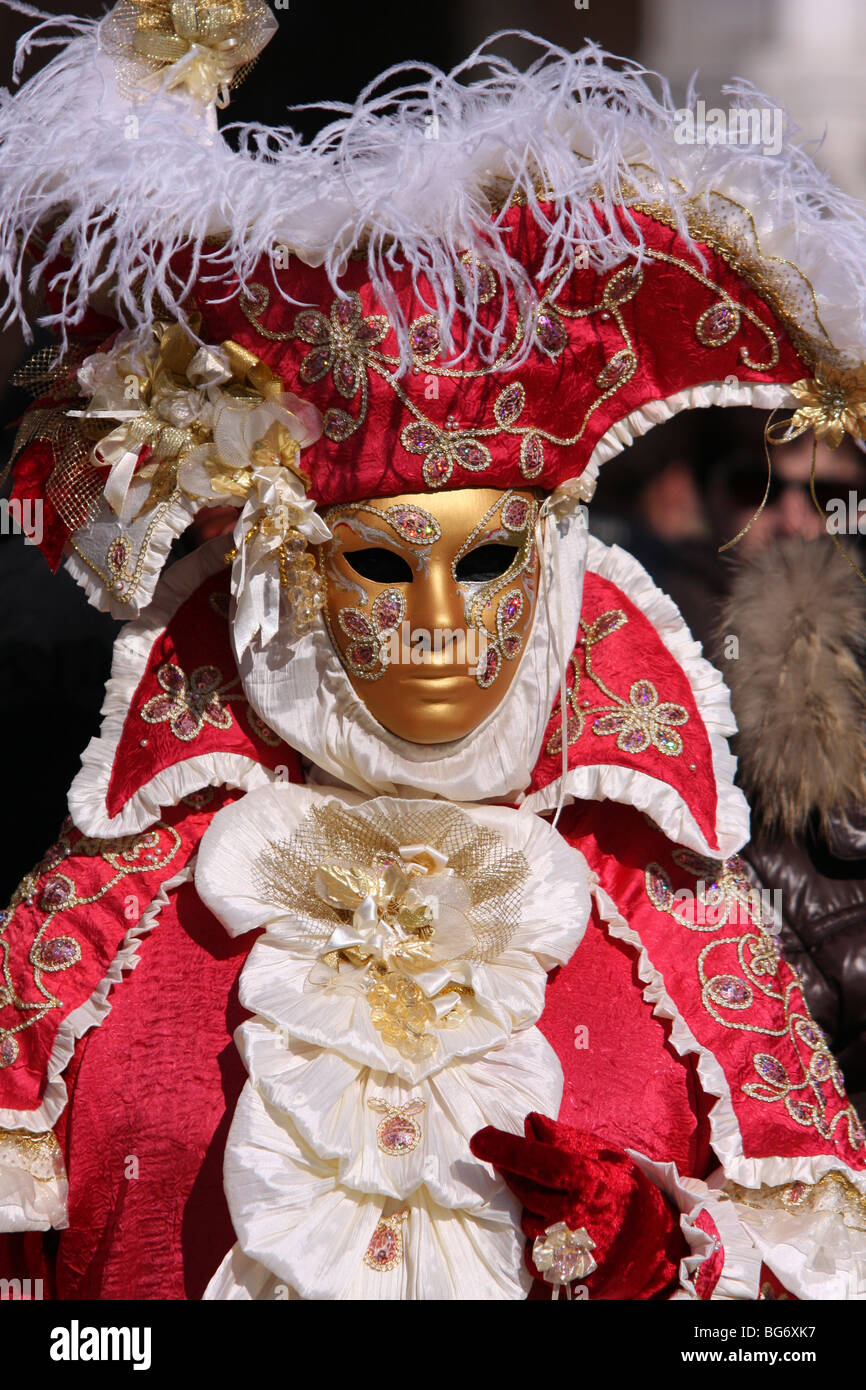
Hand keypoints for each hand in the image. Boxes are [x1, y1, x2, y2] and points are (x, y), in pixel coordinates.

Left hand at [471, 1112, 685, 1298]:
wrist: (656, 1250)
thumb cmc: (628, 1194)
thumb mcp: (608, 1156)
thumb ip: (568, 1140)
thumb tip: (530, 1123)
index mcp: (590, 1181)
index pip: (539, 1161)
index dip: (506, 1148)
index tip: (478, 1139)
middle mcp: (577, 1216)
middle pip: (524, 1188)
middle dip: (517, 1173)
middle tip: (529, 1167)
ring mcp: (570, 1250)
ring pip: (527, 1219)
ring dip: (534, 1208)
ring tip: (564, 1207)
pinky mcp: (564, 1275)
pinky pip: (531, 1250)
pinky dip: (538, 1238)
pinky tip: (561, 1232)